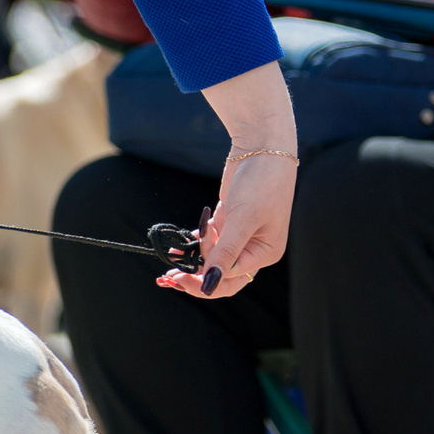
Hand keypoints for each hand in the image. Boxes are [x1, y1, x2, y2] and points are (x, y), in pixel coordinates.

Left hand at [161, 151, 294, 298]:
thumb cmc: (261, 183)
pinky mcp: (230, 222)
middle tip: (169, 277)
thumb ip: (225, 253)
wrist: (262, 147)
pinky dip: (195, 244)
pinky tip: (178, 247)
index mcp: (265, 253)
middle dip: (196, 277)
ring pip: (214, 259)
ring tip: (171, 258)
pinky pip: (210, 242)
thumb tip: (209, 286)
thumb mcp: (242, 220)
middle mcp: (255, 248)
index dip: (204, 279)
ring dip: (193, 260)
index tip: (179, 275)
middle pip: (222, 274)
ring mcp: (241, 235)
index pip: (230, 280)